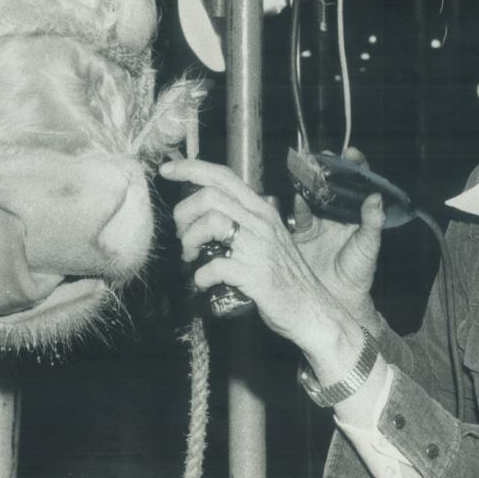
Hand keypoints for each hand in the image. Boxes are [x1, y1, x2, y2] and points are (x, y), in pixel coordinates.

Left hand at [159, 157, 367, 382]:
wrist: (311, 309)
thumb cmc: (284, 277)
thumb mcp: (265, 239)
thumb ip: (240, 223)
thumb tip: (200, 215)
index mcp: (261, 210)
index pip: (223, 175)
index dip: (190, 168)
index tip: (167, 170)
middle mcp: (261, 222)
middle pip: (209, 195)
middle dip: (184, 213)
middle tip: (184, 236)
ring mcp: (259, 247)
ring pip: (210, 222)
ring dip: (190, 241)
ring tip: (192, 257)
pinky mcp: (255, 274)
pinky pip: (214, 266)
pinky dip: (200, 276)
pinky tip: (204, 282)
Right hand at [289, 148, 384, 326]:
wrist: (336, 303)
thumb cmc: (358, 277)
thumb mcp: (368, 248)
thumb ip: (372, 224)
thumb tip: (376, 198)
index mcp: (354, 217)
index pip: (355, 186)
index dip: (353, 167)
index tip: (350, 153)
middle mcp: (335, 217)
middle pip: (330, 186)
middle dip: (325, 169)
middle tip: (322, 156)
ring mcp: (316, 225)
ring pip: (311, 197)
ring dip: (308, 183)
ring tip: (306, 169)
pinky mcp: (299, 235)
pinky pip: (295, 216)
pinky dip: (295, 205)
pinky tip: (295, 198)